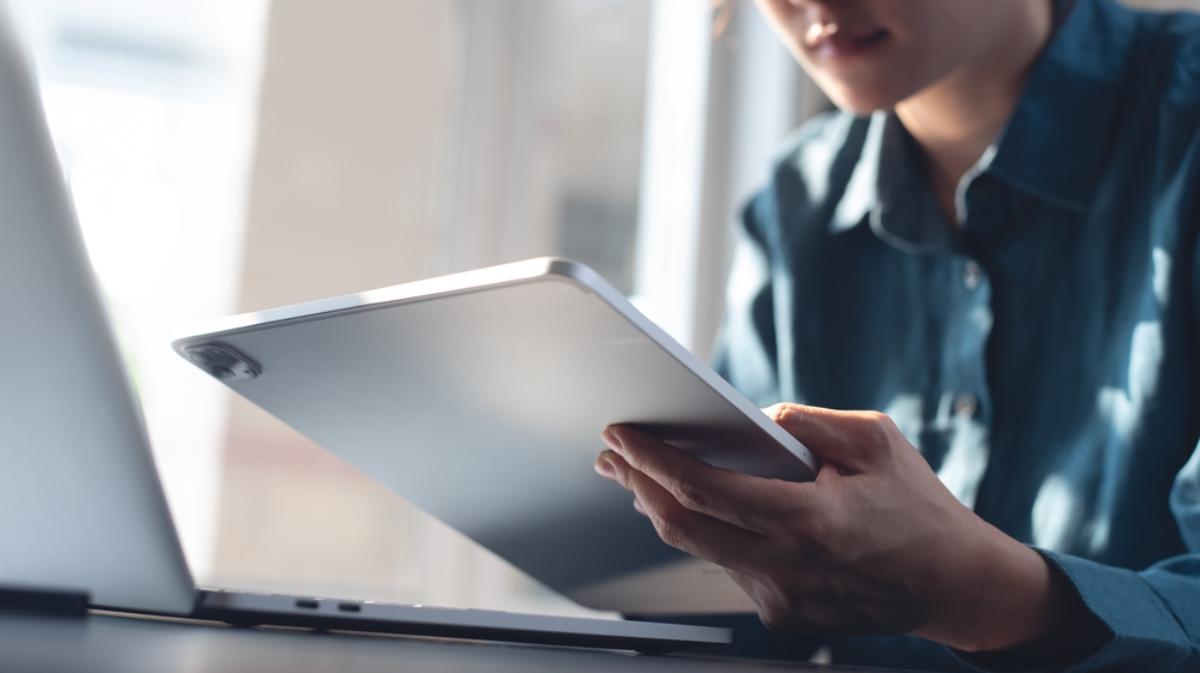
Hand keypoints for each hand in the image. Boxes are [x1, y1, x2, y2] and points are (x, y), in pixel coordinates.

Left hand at [594, 403, 1083, 651]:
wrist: (955, 585)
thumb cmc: (919, 509)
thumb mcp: (875, 441)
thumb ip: (808, 422)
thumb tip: (754, 417)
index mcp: (809, 521)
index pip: (705, 489)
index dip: (653, 461)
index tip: (623, 436)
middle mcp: (788, 567)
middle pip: (683, 526)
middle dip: (638, 485)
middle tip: (612, 456)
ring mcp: (782, 598)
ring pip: (702, 548)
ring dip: (667, 509)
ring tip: (642, 476)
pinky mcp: (782, 615)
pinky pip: (729, 565)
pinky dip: (707, 533)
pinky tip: (695, 509)